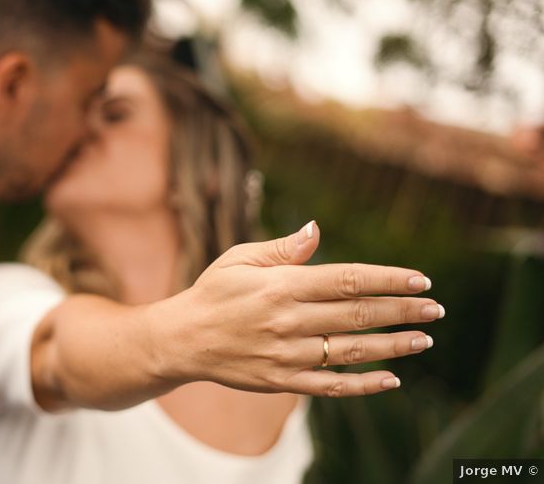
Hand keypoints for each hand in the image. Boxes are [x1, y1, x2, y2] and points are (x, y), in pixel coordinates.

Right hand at [150, 222, 441, 396]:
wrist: (182, 339)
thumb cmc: (214, 292)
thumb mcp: (239, 259)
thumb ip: (281, 249)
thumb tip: (316, 229)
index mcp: (280, 285)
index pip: (346, 280)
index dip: (388, 280)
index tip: (420, 280)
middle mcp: (287, 320)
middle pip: (357, 315)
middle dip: (402, 311)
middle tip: (435, 309)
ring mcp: (286, 355)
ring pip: (351, 352)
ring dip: (393, 346)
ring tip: (425, 340)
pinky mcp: (281, 381)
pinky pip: (330, 387)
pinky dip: (364, 384)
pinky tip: (391, 379)